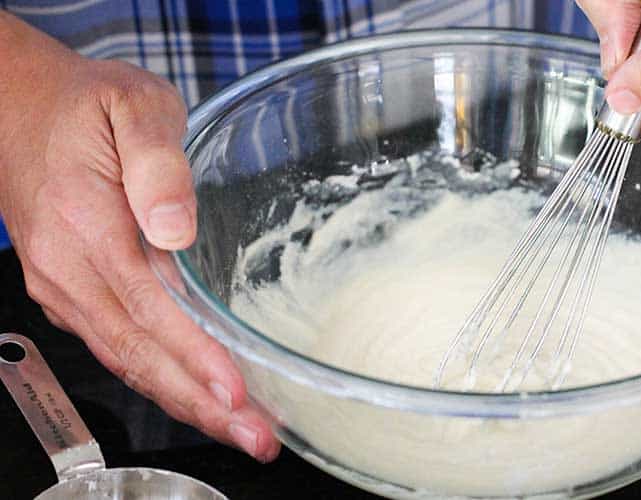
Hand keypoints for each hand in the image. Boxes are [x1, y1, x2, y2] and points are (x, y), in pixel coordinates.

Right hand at [0, 12, 279, 460]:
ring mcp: (64, 287)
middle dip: (202, 404)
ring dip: (186, 401)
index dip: (195, 356)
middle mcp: (68, 270)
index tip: (237, 393)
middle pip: (139, 354)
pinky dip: (161, 380)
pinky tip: (199, 396)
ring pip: (127, 361)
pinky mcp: (70, 292)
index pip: (149, 308)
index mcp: (87, 225)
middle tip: (260, 438)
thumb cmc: (85, 105)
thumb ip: (157, 162)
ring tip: (243, 431)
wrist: (14, 105)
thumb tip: (175, 228)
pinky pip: (117, 347)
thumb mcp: (132, 104)